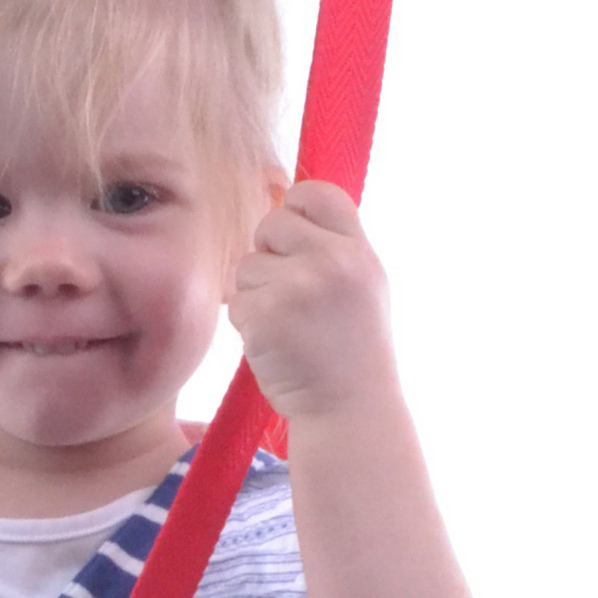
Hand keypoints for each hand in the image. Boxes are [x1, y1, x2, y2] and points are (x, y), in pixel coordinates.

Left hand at [226, 181, 398, 425]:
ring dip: (256, 294)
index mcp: (359, 251)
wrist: (350, 409)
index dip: (295, 208)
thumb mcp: (360, 285)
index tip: (294, 240)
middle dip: (270, 256)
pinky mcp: (266, 315)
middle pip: (272, 224)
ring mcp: (298, 287)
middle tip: (291, 296)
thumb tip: (276, 188)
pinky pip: (237, 301)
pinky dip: (248, 324)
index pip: (316, 192)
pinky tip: (276, 345)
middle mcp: (333, 262)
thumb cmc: (351, 349)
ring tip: (288, 327)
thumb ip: (329, 242)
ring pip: (247, 265)